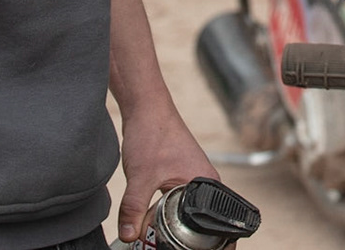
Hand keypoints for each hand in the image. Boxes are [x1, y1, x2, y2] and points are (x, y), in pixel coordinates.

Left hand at [115, 96, 217, 243]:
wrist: (145, 107)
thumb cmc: (152, 134)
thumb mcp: (141, 177)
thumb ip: (133, 209)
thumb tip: (128, 236)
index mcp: (207, 185)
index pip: (217, 226)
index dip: (205, 244)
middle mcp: (205, 183)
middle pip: (200, 223)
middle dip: (183, 237)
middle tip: (162, 244)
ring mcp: (193, 179)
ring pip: (185, 213)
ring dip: (170, 224)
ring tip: (153, 233)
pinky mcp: (181, 176)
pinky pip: (177, 203)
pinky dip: (164, 212)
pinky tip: (149, 217)